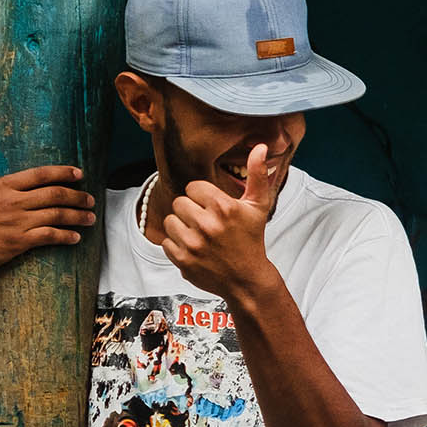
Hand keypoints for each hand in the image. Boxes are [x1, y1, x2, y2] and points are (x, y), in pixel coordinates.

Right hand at [0, 157, 95, 282]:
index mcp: (1, 187)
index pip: (39, 174)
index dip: (62, 172)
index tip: (79, 174)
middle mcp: (12, 201)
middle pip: (54, 194)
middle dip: (78, 196)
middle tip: (90, 199)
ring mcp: (17, 221)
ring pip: (57, 214)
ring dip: (78, 216)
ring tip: (91, 217)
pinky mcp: (19, 241)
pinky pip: (50, 236)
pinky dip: (66, 236)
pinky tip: (76, 237)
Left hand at [160, 143, 278, 301]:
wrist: (248, 280)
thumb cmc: (252, 241)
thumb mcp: (258, 207)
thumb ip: (257, 175)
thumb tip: (260, 147)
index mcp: (223, 207)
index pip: (193, 188)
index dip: (203, 198)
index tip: (214, 210)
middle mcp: (207, 224)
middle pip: (179, 203)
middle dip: (191, 212)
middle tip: (207, 225)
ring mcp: (193, 243)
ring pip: (170, 221)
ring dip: (182, 228)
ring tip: (200, 237)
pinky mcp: (183, 259)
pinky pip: (166, 242)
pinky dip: (177, 246)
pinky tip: (195, 250)